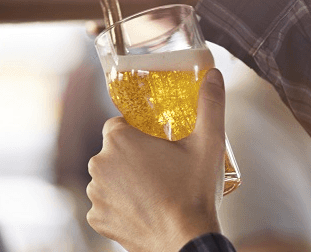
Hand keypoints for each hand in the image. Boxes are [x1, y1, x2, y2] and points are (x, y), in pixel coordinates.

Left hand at [86, 69, 226, 251]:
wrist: (186, 241)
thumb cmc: (194, 191)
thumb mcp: (208, 142)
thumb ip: (210, 104)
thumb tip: (214, 74)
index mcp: (119, 140)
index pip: (120, 124)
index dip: (140, 132)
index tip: (158, 143)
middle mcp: (99, 164)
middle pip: (114, 150)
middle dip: (134, 156)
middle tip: (163, 167)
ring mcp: (96, 194)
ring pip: (109, 176)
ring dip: (126, 180)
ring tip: (155, 189)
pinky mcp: (97, 219)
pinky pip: (107, 203)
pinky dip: (121, 205)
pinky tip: (145, 208)